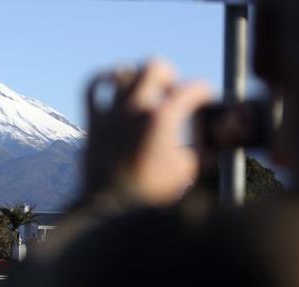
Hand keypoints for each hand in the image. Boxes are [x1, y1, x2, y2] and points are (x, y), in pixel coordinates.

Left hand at [84, 59, 212, 204]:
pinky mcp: (93, 123)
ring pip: (122, 73)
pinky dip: (101, 79)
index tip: (204, 99)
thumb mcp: (185, 171)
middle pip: (154, 67)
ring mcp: (111, 113)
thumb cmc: (150, 194)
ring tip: (143, 89)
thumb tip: (208, 139)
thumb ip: (198, 148)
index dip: (203, 92)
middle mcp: (135, 108)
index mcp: (162, 118)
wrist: (111, 208)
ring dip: (136, 77)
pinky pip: (90, 88)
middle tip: (171, 91)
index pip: (191, 89)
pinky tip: (110, 81)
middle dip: (168, 75)